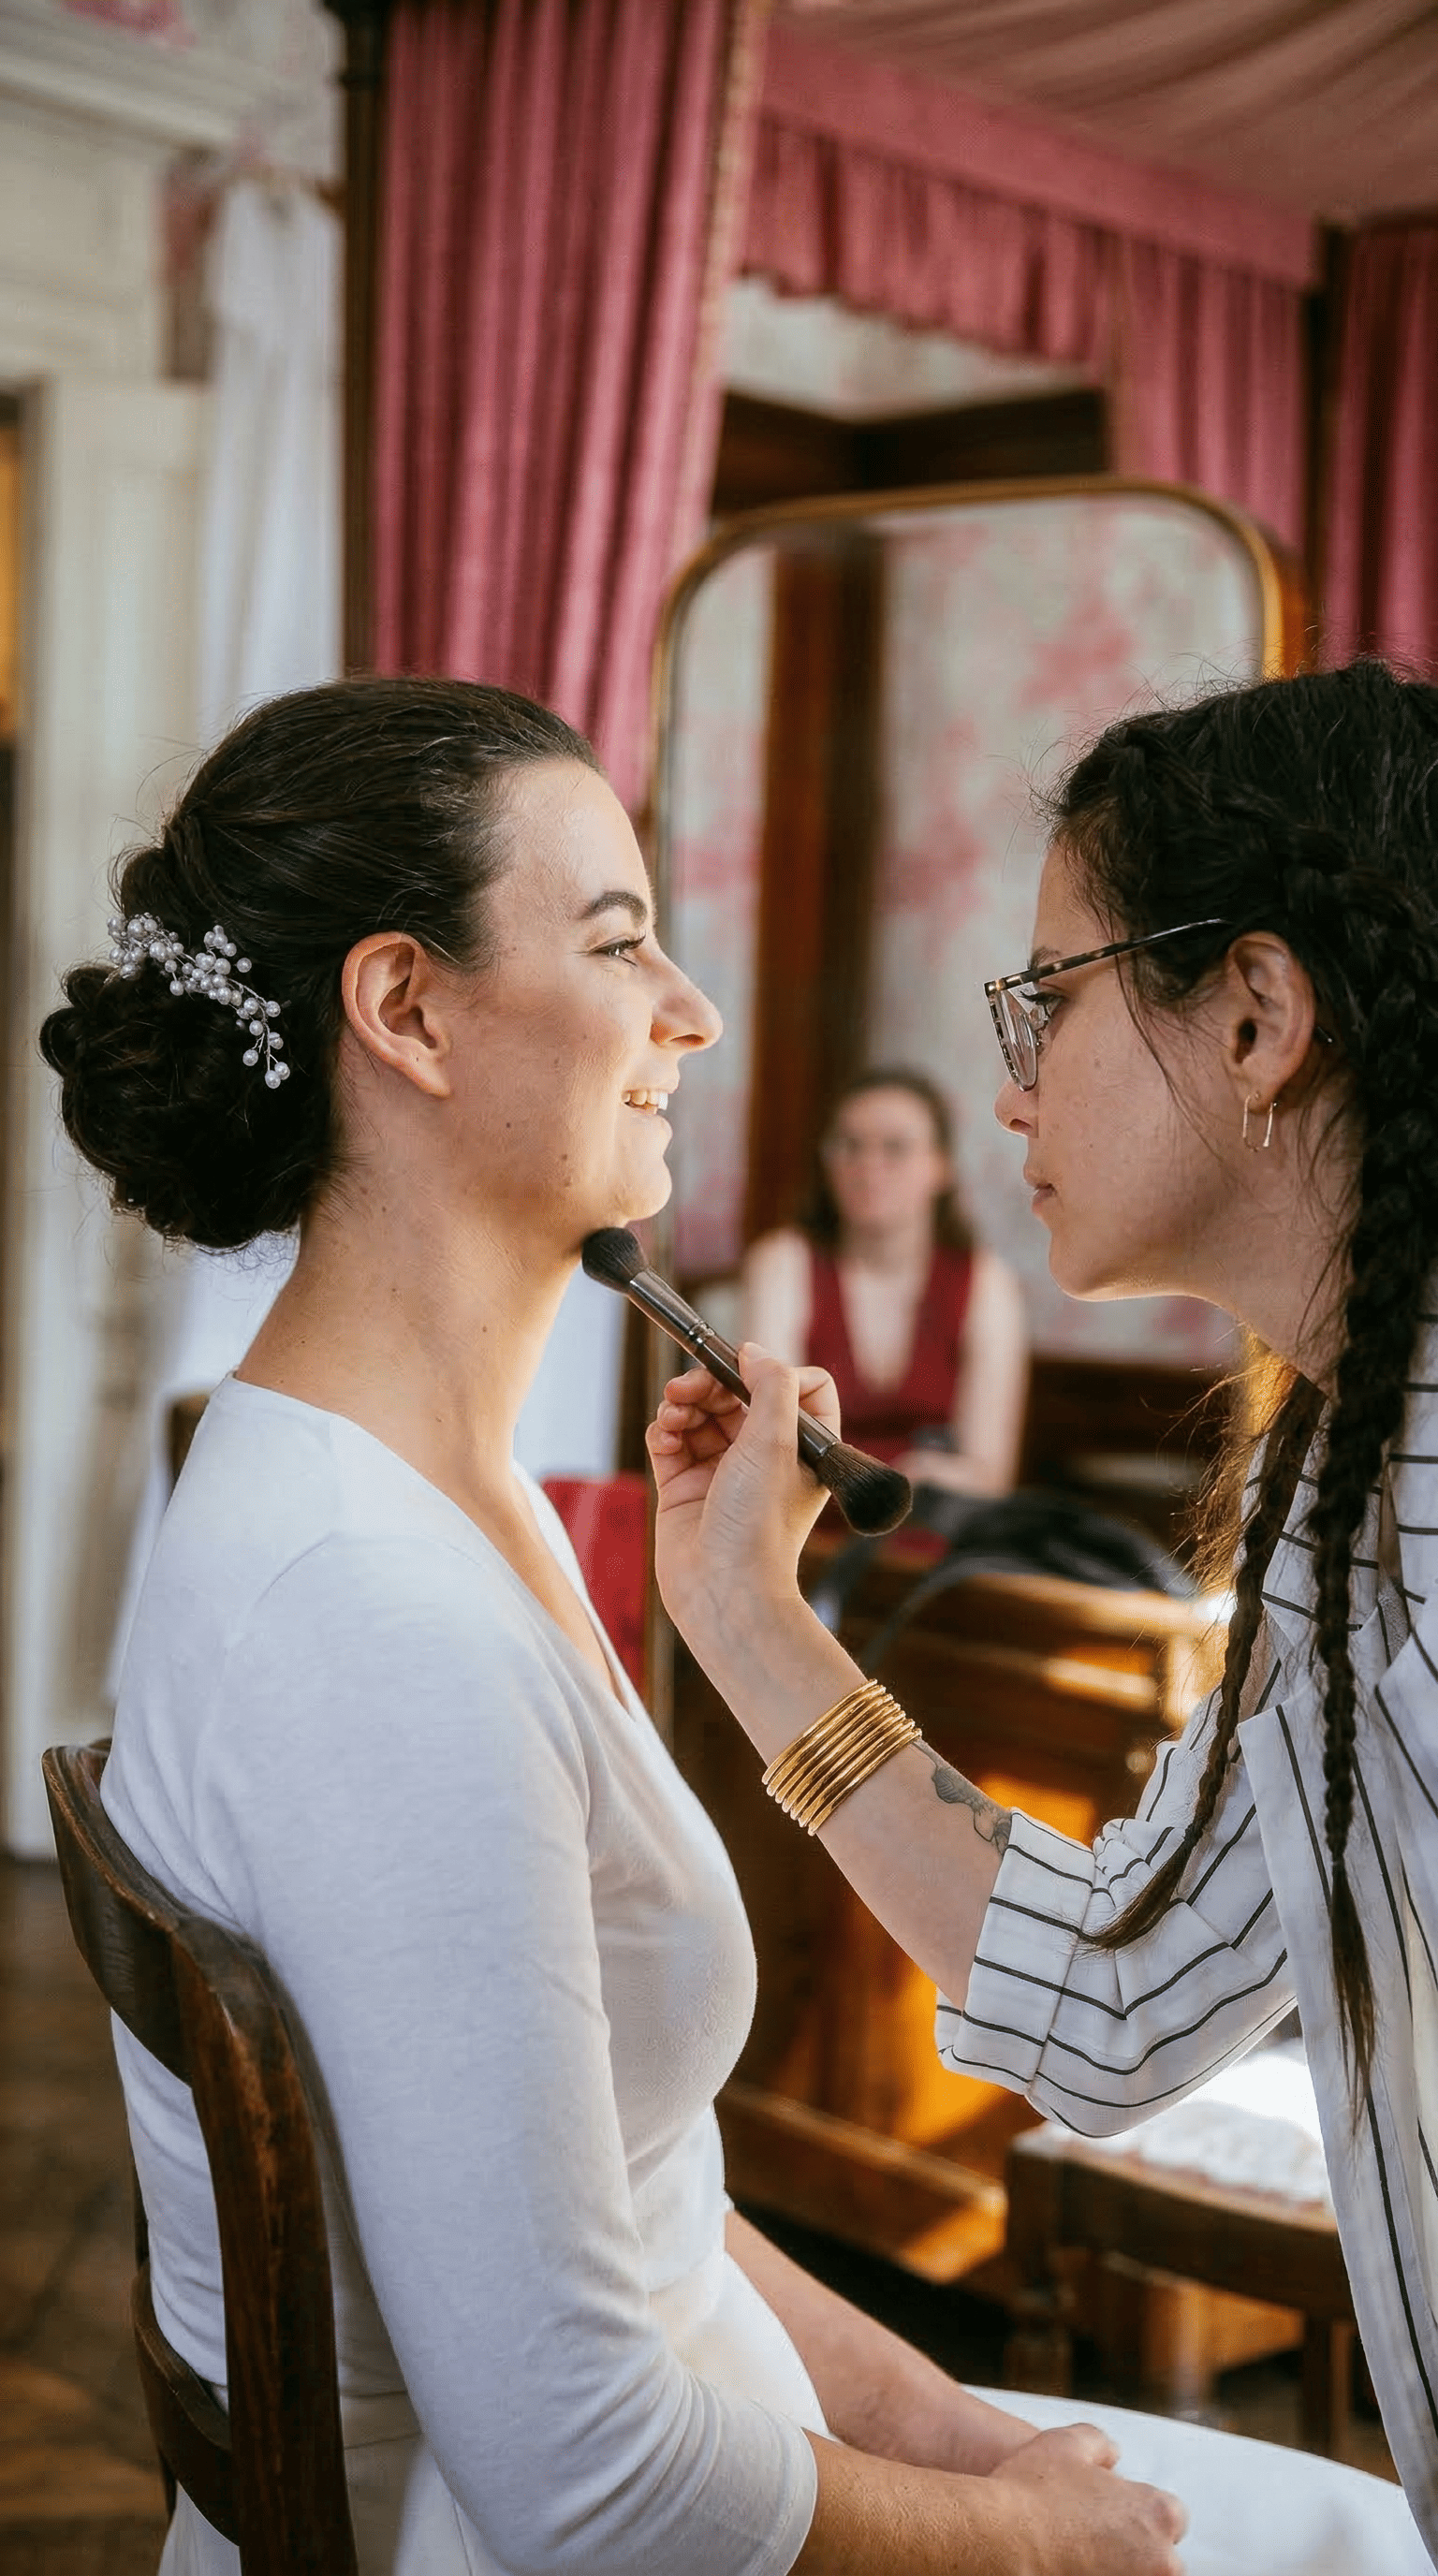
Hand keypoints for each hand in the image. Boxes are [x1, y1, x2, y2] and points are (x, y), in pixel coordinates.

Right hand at [645, 1345, 837, 1654]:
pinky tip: (664, 1436)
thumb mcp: (777, 1441)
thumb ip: (771, 1385)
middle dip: (711, 1383)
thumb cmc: (758, 1527)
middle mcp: (764, 1457)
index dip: (772, 1373)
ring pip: (700, 1413)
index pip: (799, 1387)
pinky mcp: (684, 1487)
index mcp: (802, 1447)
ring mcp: (722, 1471)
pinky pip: (670, 1439)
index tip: (746, 1374)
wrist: (722, 1590)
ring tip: (674, 1413)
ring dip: (683, 1403)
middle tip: (690, 1386)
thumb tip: (753, 1350)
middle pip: (737, 1394)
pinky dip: (664, 1429)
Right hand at [991, 2424, 1186, 2575]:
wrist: (998, 2541)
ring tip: (1077, 2560)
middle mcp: (1161, 2562)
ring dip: (1116, 2570)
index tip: (1111, 2518)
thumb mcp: (1068, 2443)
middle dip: (1133, 2552)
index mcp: (1159, 2514)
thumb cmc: (1032, 2492)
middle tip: (1092, 2543)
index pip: (1172, 2519)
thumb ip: (1101, 2444)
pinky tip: (1066, 2571)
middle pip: (1160, 2559)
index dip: (1139, 2515)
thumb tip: (1111, 2455)